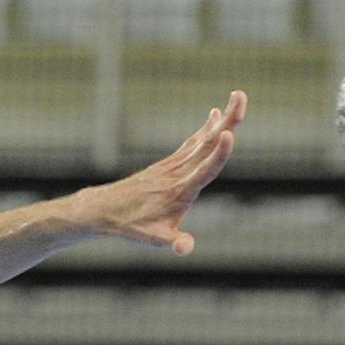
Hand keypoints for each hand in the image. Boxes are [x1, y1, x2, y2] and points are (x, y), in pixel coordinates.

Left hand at [77, 90, 246, 255]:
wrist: (104, 209)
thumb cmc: (131, 226)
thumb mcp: (153, 239)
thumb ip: (174, 243)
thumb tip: (186, 248)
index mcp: (180, 190)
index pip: (204, 170)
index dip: (219, 154)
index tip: (229, 134)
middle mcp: (179, 173)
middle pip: (208, 144)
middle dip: (228, 121)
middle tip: (241, 96)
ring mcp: (174, 165)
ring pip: (202, 139)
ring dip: (222, 119)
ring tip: (238, 97)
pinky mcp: (169, 164)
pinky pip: (192, 142)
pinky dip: (206, 128)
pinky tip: (215, 115)